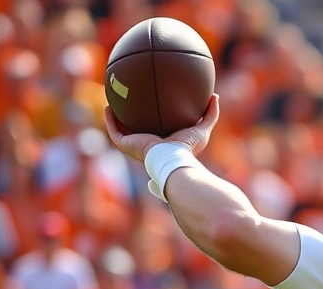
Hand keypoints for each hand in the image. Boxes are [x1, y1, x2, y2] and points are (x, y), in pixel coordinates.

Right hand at [104, 93, 220, 162]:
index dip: (153, 116)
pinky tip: (108, 107)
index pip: (157, 127)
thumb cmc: (188, 148)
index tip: (152, 103)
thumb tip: (214, 96)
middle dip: (132, 116)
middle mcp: (148, 143)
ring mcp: (135, 145)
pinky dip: (110, 120)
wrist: (173, 159)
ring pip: (122, 129)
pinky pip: (114, 131)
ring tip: (113, 101)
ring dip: (116, 117)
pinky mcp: (125, 145)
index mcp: (164, 140)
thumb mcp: (203, 128)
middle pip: (137, 128)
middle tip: (130, 100)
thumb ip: (210, 113)